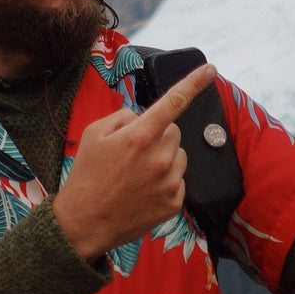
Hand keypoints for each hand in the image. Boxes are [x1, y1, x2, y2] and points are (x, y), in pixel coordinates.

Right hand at [52, 64, 217, 261]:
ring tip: (136, 174)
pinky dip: (165, 181)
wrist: (84, 223)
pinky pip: (179, 179)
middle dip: (158, 136)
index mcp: (140, 136)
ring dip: (164, 158)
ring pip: (179, 155)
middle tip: (133, 153)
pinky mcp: (174, 203)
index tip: (211, 69)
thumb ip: (124, 117)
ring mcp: (170, 182)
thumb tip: (143, 118)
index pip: (174, 101)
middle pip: (174, 132)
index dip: (194, 83)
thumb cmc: (87, 175)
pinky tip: (143, 190)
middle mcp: (160, 157)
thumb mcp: (94, 134)